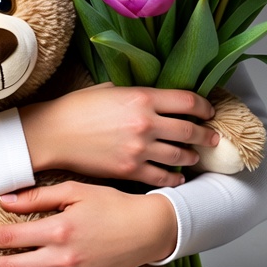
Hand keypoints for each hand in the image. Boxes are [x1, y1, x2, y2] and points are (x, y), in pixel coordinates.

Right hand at [19, 83, 218, 186]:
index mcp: (142, 97)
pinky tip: (178, 176)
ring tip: (196, 155)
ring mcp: (139, 149)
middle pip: (190, 129)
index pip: (187, 100)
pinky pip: (162, 176)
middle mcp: (146, 123)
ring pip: (180, 155)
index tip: (208, 111)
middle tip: (213, 137)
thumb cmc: (77, 107)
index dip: (203, 106)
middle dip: (206, 134)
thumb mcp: (111, 88)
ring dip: (192, 155)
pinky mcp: (130, 170)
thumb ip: (138, 93)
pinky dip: (174, 177)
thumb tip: (158, 97)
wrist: (54, 133)